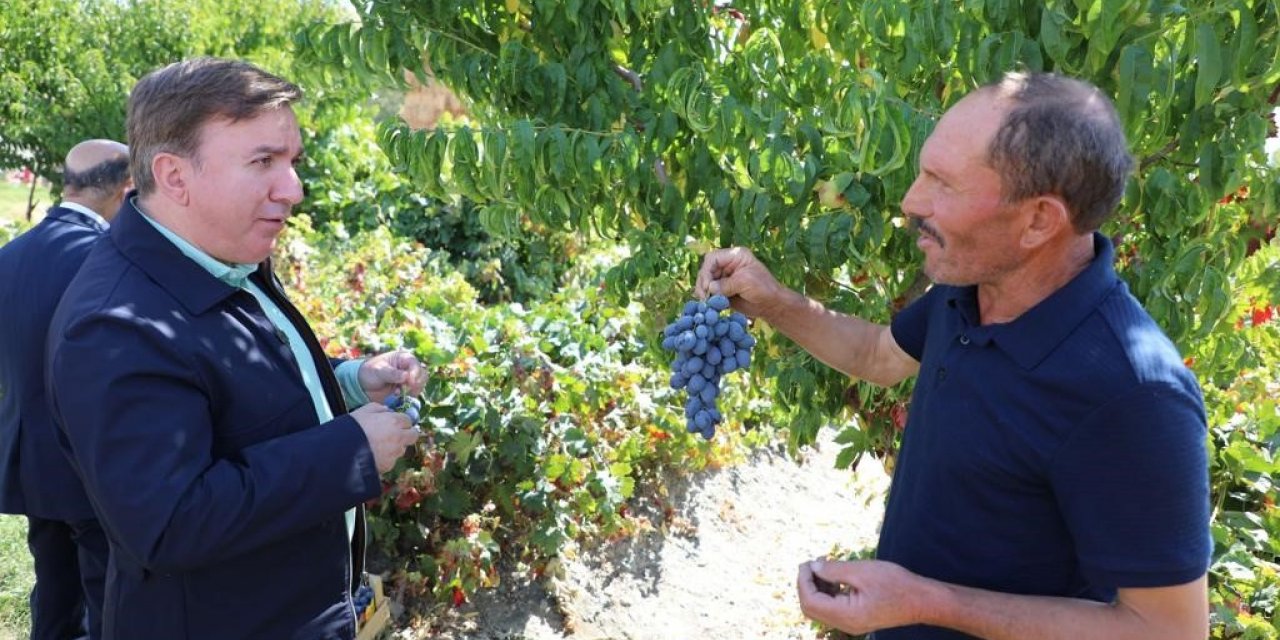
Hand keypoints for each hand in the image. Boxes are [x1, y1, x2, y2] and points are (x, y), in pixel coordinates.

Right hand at [350, 403, 419, 472]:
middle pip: (413, 435)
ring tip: (380, 446)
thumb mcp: (363, 411)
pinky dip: (386, 458)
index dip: (402, 421)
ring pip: (402, 449)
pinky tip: (374, 455)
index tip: (396, 423)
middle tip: (396, 434)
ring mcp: (395, 453)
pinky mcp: (389, 466)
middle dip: (407, 434)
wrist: (343, 452)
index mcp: (394, 422)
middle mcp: (399, 437)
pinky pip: (392, 460)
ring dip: (396, 447)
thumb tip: (387, 410)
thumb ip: (379, 408)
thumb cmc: (352, 429)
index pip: (408, 420)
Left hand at [358, 350, 424, 402]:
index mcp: (403, 358)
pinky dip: (408, 397)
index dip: (415, 374)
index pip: (415, 365)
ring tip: (397, 393)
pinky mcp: (407, 390)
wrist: (363, 385)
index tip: (409, 382)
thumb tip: (406, 376)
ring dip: (412, 391)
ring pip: (420, 385)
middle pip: (422, 375)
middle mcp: (409, 368)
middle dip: (415, 383)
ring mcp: (409, 380)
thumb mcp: (378, 370)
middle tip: (404, 389)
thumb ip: (391, 373)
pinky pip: (414, 394)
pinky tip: (397, 396)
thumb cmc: (370, 372)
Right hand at [693, 247, 787, 319]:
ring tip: (706, 301)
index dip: (707, 270)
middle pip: (707, 269)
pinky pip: (709, 291)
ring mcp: (724, 277)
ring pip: (706, 280)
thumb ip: (726, 284)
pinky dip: (707, 297)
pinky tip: (708, 303)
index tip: (708, 286)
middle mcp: (727, 264)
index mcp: (735, 256)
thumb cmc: (763, 289)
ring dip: (703, 290)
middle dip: (703, 282)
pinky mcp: (723, 289)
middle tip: (704, 296)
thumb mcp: (745, 282)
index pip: (713, 258)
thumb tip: (710, 288)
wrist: (771, 305)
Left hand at [796, 559, 934, 634]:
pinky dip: (829, 591)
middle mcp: (845, 624)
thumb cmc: (895, 584)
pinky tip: (835, 575)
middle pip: (812, 607)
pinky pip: (834, 607)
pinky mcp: (856, 618)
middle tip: (812, 563)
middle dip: (807, 584)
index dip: (803, 581)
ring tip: (824, 564)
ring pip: (821, 607)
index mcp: (845, 616)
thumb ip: (834, 570)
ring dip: (818, 586)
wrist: (922, 600)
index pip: (810, 601)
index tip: (807, 562)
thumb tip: (812, 567)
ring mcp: (851, 623)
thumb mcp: (862, 572)